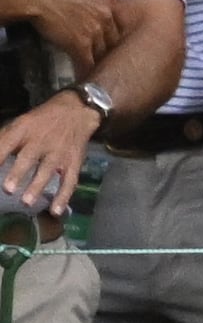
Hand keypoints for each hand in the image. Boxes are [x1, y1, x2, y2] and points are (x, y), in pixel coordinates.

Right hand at [0, 0, 117, 69]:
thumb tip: (90, 1)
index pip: (117, 21)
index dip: (112, 32)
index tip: (109, 38)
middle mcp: (106, 15)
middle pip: (114, 38)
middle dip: (109, 48)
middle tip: (106, 57)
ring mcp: (95, 31)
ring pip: (103, 52)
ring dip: (99, 62)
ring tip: (99, 71)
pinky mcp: (81, 44)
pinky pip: (88, 62)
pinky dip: (86, 70)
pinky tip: (85, 77)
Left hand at [0, 94, 95, 216]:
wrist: (76, 111)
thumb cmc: (41, 121)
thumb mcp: (19, 124)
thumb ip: (4, 140)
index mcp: (23, 130)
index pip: (6, 143)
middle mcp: (41, 141)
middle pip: (28, 158)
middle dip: (18, 174)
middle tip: (8, 189)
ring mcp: (59, 152)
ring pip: (47, 171)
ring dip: (37, 186)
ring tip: (26, 202)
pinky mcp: (73, 162)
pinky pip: (69, 181)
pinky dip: (63, 197)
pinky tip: (55, 211)